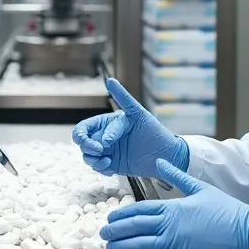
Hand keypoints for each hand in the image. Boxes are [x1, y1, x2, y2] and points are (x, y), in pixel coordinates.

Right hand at [72, 78, 188, 177]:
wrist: (166, 155)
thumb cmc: (154, 131)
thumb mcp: (138, 113)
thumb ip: (123, 98)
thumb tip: (110, 80)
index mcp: (106, 123)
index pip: (83, 128)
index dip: (83, 135)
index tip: (102, 143)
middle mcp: (104, 136)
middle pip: (82, 143)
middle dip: (87, 148)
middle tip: (100, 152)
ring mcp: (108, 151)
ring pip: (87, 157)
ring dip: (93, 160)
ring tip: (107, 161)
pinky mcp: (112, 165)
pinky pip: (98, 168)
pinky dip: (101, 168)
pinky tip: (111, 168)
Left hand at [100, 158, 248, 248]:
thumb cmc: (227, 211)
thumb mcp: (201, 188)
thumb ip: (177, 176)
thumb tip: (160, 162)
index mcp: (173, 208)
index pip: (138, 210)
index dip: (121, 216)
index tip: (110, 220)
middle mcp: (170, 227)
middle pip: (134, 228)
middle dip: (115, 232)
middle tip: (102, 236)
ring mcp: (176, 247)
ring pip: (140, 248)